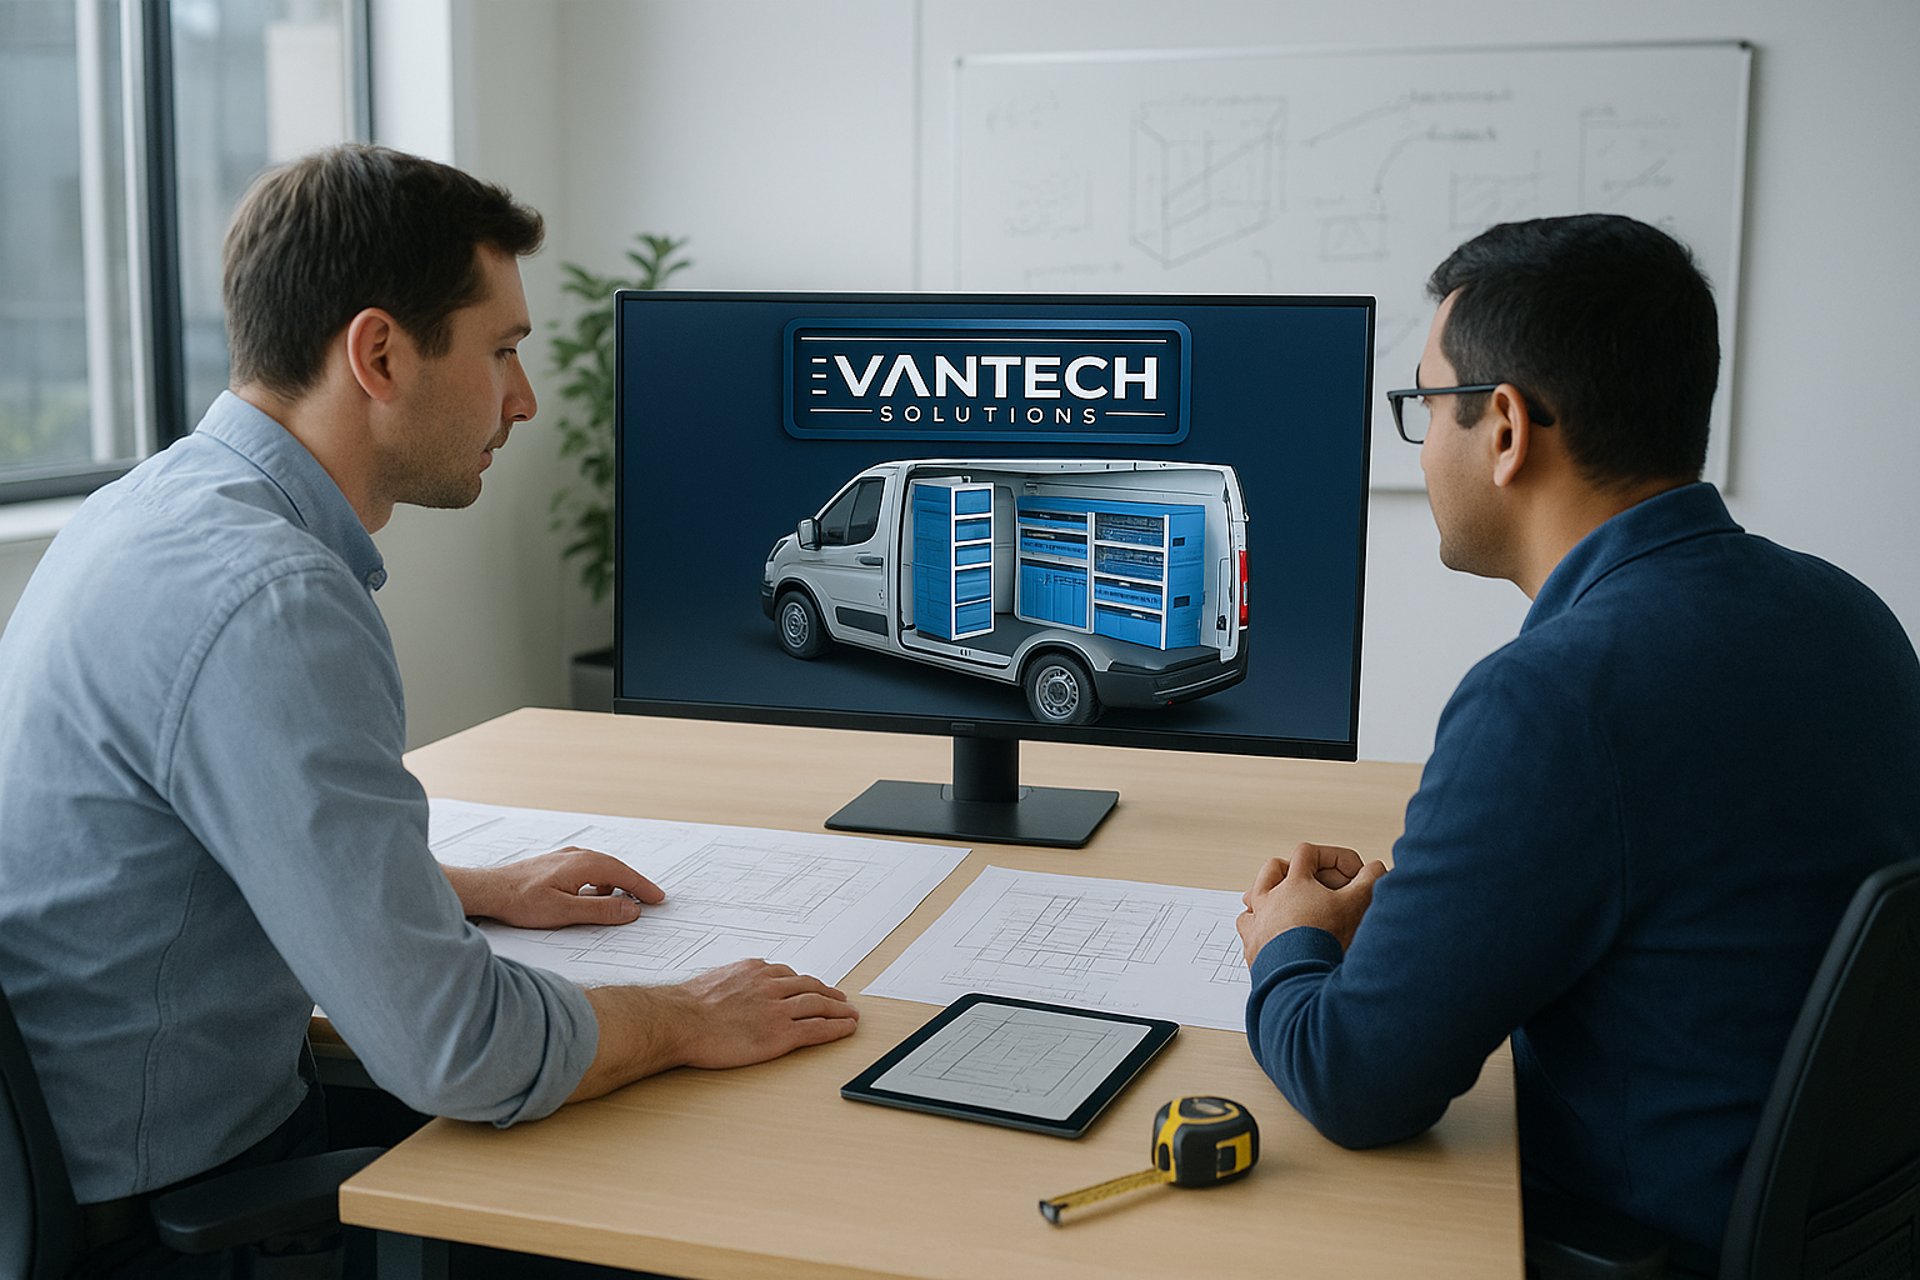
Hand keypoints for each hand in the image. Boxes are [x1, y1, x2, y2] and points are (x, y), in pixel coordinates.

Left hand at [445, 846, 664, 927]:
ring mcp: (566, 858)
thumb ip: (601, 910)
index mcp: (583, 865)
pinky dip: (599, 882)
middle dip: (633, 884)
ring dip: (615, 883)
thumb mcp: (565, 912)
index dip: (642, 888)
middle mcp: (577, 856)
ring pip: (601, 868)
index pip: (623, 875)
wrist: (489, 890)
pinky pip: (588, 870)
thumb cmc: (521, 901)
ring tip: (622, 902)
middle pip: (615, 868)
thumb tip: (631, 909)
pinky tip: (591, 896)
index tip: (658, 898)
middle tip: (649, 900)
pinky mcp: (556, 865)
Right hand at [568, 958, 860, 1100]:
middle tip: (840, 999)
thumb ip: (732, 981)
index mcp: (755, 971)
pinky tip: (846, 1028)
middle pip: (810, 986)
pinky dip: (836, 1027)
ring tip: (849, 1014)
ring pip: (819, 1004)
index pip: (788, 974)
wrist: (681, 1021)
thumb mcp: (714, 981)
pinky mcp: (781, 1033)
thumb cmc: (687, 1007)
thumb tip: (732, 987)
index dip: (804, 983)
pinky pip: (818, 1028)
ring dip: (839, 1009)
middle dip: (828, 993)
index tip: (812, 987)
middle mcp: (771, 985)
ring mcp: (778, 1009)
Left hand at [1236, 842, 1386, 963]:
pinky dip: (1259, 928)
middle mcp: (1268, 899)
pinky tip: (1271, 935)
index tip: (1349, 872)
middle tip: (1311, 881)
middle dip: (1292, 870)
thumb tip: (1376, 868)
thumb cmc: (1324, 943)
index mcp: (1293, 884)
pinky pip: (1248, 930)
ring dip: (1268, 897)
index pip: (1307, 853)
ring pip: (1252, 898)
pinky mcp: (1252, 948)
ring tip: (1285, 905)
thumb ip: (1369, 881)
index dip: (1331, 856)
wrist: (1300, 980)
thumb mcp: (1355, 906)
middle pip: (1273, 869)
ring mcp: (1256, 923)